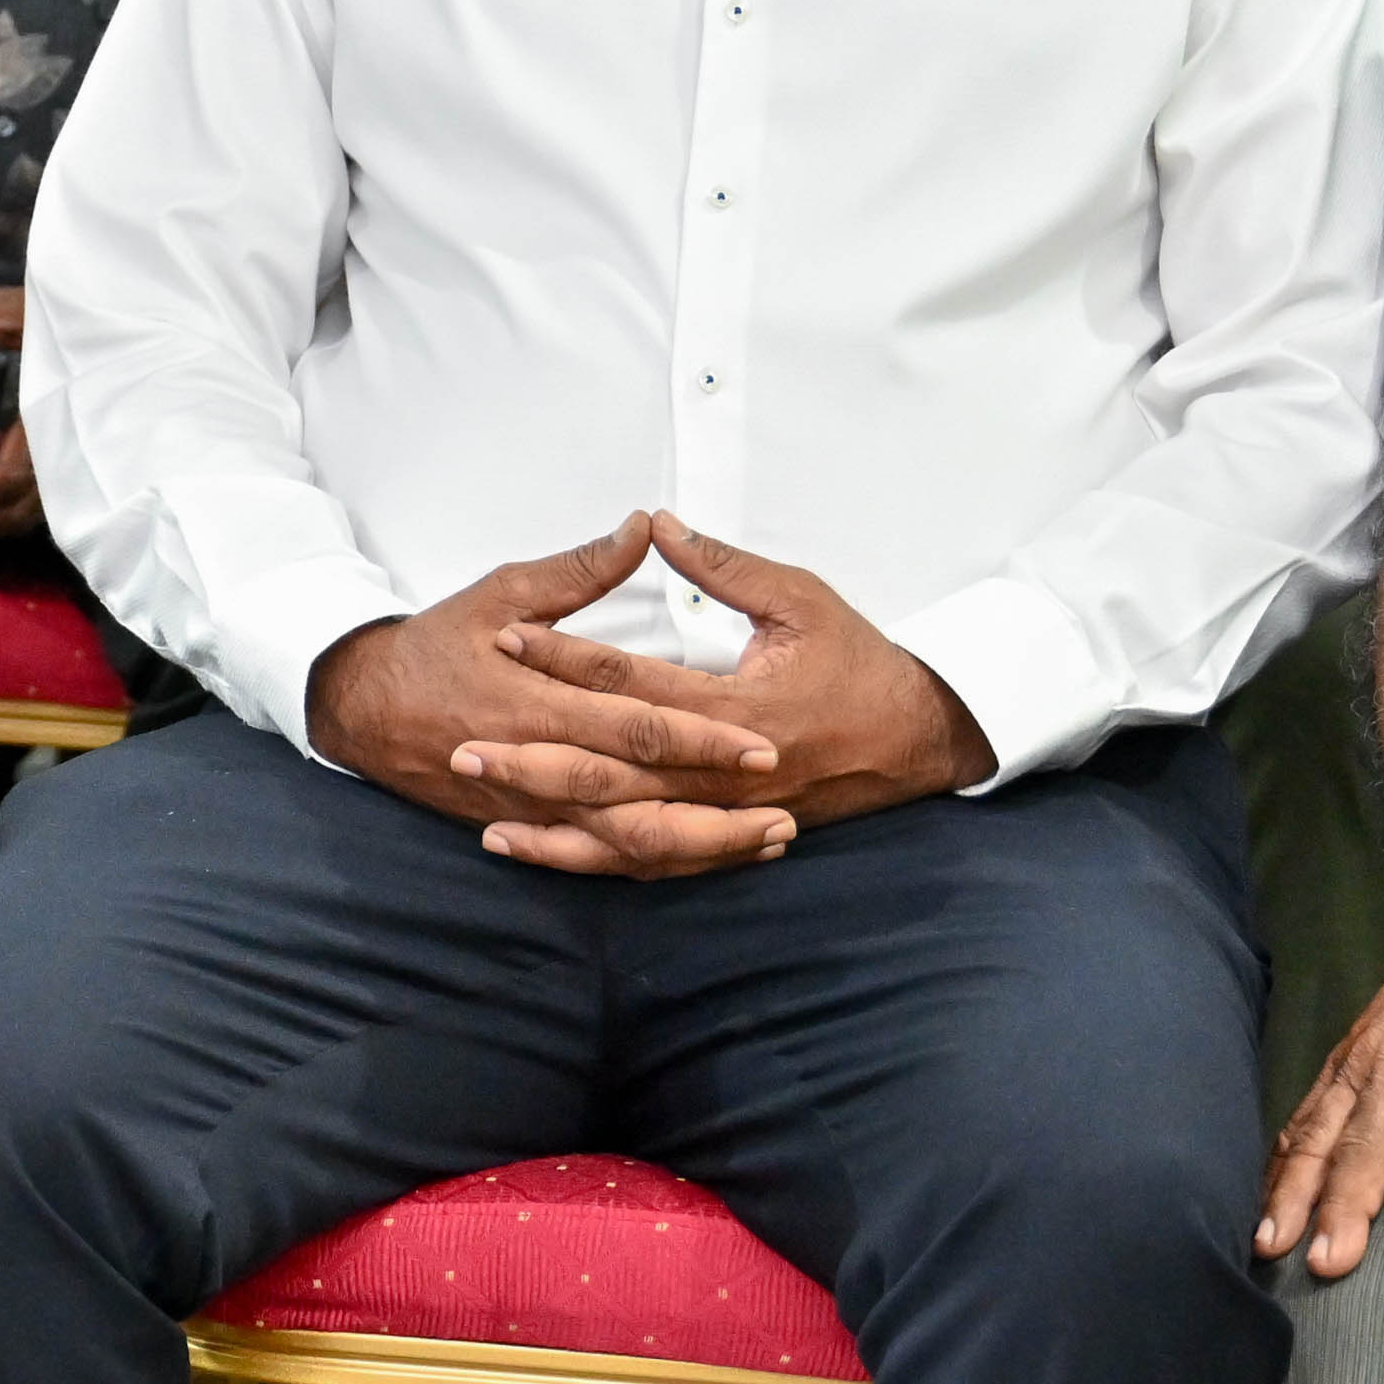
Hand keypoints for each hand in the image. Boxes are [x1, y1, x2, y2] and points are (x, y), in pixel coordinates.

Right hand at [305, 513, 793, 877]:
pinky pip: (598, 859)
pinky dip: (654, 863)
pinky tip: (705, 857)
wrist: (360, 708)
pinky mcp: (525, 825)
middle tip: (782, 801)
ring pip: (626, 843)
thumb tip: (644, 528)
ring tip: (766, 840)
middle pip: (641, 800)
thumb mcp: (501, 592)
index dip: (701, 740)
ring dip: (699, 846)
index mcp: (536, 702)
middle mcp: (538, 763)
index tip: (761, 744)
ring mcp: (530, 805)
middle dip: (717, 806)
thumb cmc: (432, 646)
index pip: (635, 728)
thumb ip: (580, 570)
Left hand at [489, 513, 997, 836]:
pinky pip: (645, 858)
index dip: (564, 658)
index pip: (631, 683)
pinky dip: (586, 858)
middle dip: (533, 758)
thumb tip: (657, 525)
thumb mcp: (801, 599)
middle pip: (612, 769)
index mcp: (739, 709)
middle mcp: (724, 774)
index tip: (505, 635)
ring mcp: (722, 816)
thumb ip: (723, 566)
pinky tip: (531, 847)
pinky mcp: (723, 838)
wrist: (918, 738)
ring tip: (483, 807)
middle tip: (465, 744)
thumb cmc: (861, 664)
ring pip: (622, 829)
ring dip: (551, 821)